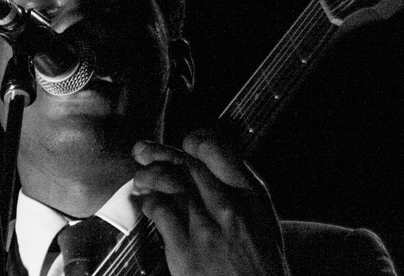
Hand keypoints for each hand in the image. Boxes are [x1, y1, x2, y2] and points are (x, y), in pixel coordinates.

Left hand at [132, 130, 289, 275]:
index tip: (186, 143)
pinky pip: (160, 212)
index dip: (197, 141)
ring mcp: (205, 227)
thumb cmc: (260, 262)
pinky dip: (148, 202)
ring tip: (140, 177)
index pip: (220, 151)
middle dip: (160, 153)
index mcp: (252, 194)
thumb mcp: (263, 217)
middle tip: (143, 150)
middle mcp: (229, 206)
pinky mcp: (184, 250)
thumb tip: (212, 165)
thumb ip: (240, 189)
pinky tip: (146, 203)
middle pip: (188, 165)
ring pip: (170, 183)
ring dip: (149, 174)